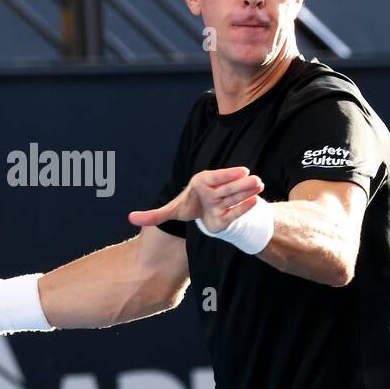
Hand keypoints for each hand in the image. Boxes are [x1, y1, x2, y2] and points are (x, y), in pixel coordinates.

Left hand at [127, 166, 264, 234]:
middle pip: (226, 188)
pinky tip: (255, 201)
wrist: (202, 213)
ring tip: (259, 184)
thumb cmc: (188, 205)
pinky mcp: (228, 212)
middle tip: (254, 179)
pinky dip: (244, 206)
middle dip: (239, 184)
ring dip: (247, 190)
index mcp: (201, 183)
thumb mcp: (170, 211)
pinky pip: (236, 209)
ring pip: (235, 195)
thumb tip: (130, 218)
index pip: (214, 177)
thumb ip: (153, 215)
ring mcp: (223, 199)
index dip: (227, 174)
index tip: (241, 170)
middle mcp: (214, 190)